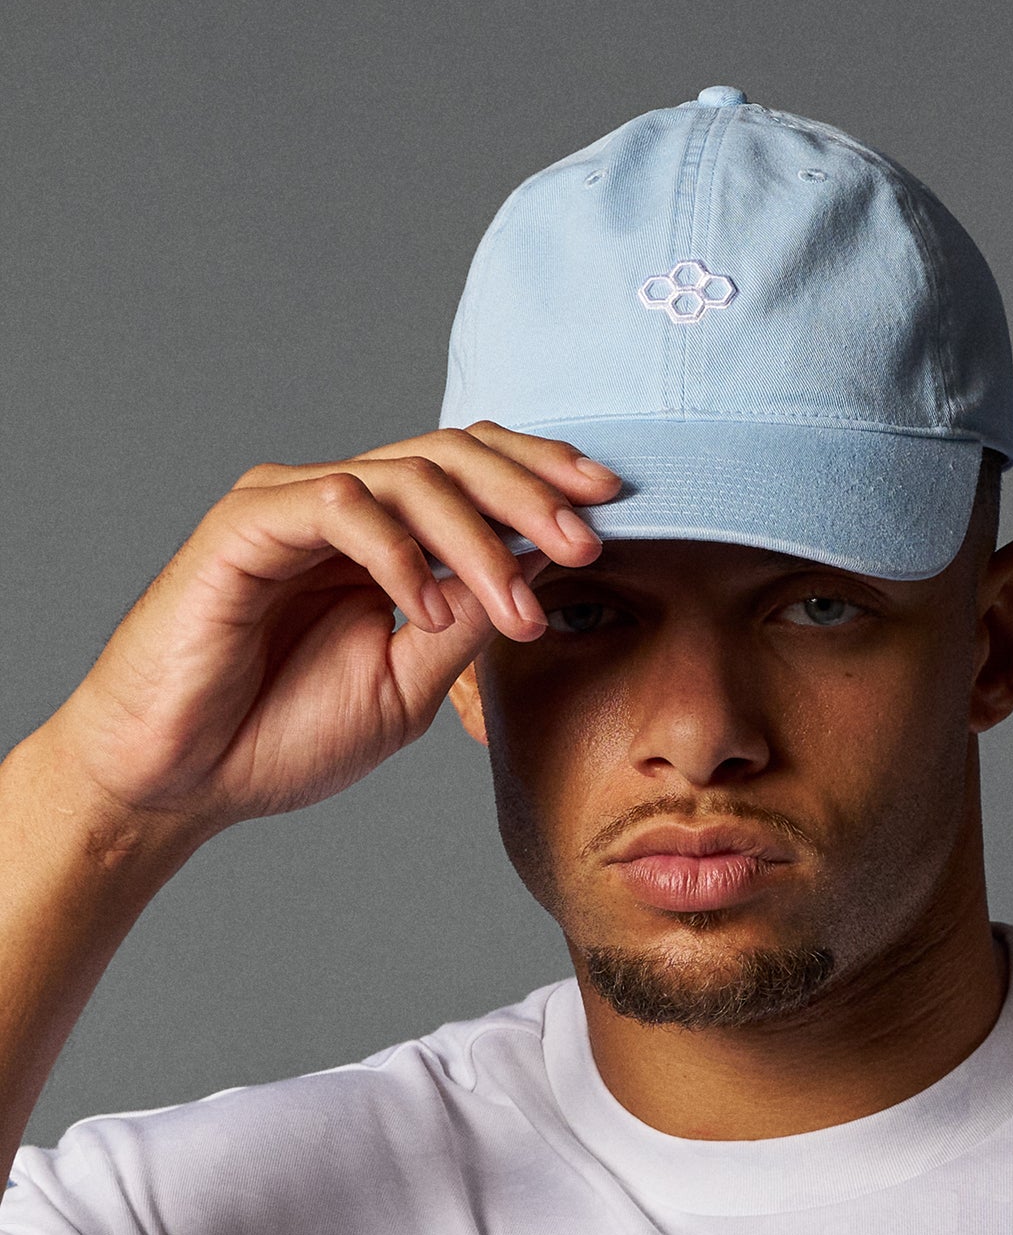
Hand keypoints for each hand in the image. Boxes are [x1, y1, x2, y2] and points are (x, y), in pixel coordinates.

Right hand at [39, 420, 620, 840]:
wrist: (180, 780)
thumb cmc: (281, 734)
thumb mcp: (409, 683)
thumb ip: (470, 621)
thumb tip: (546, 568)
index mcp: (381, 538)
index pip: (472, 473)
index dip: (542, 476)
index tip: (611, 506)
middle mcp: (339, 507)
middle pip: (452, 454)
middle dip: (531, 492)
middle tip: (587, 542)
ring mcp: (290, 507)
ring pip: (406, 476)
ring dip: (477, 537)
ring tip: (516, 606)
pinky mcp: (244, 526)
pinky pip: (339, 507)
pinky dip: (397, 554)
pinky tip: (426, 610)